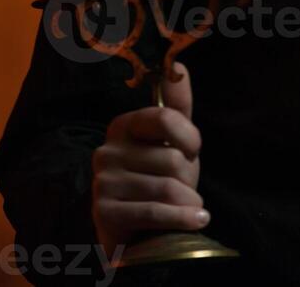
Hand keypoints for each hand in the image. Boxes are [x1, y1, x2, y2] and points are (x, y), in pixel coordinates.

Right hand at [91, 62, 209, 257]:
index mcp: (123, 126)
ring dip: (188, 203)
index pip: (164, 118)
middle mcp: (107, 150)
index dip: (189, 139)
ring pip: (167, 187)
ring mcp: (103, 182)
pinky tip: (197, 220)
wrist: (141, 235)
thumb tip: (180, 66)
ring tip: (187, 208)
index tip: (192, 152)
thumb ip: (177, 106)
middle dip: (189, 178)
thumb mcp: (172, 143)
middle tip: (185, 189)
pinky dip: (183, 219)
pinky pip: (155, 212)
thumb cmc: (160, 182)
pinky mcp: (104, 213)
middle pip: (171, 158)